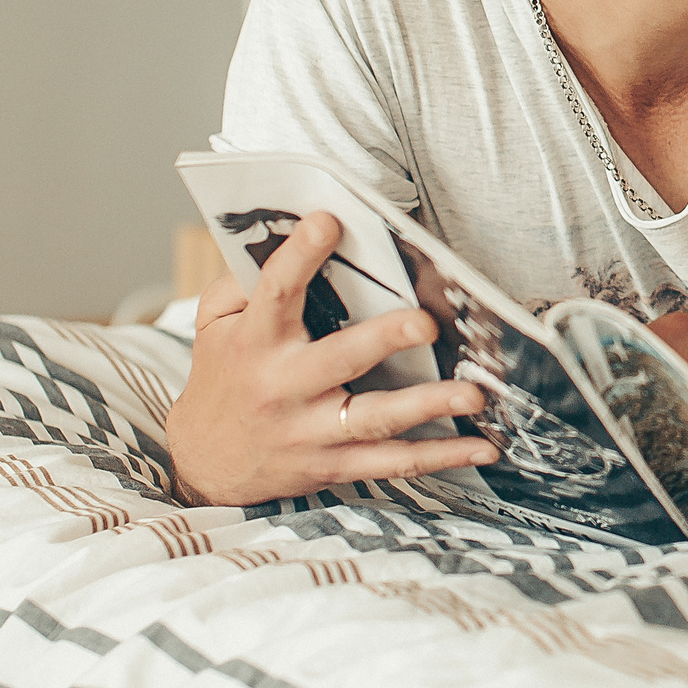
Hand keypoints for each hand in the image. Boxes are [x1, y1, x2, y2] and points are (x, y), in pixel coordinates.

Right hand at [167, 211, 498, 506]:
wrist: (205, 464)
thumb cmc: (222, 381)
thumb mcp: (214, 326)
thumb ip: (242, 282)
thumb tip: (288, 238)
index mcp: (255, 344)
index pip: (276, 293)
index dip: (300, 256)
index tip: (328, 222)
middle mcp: (283, 388)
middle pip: (339, 360)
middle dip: (385, 340)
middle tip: (427, 322)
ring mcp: (310, 431)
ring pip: (374, 418)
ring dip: (427, 405)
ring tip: (473, 392)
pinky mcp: (334, 465)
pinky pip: (391, 463)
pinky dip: (439, 457)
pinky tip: (482, 445)